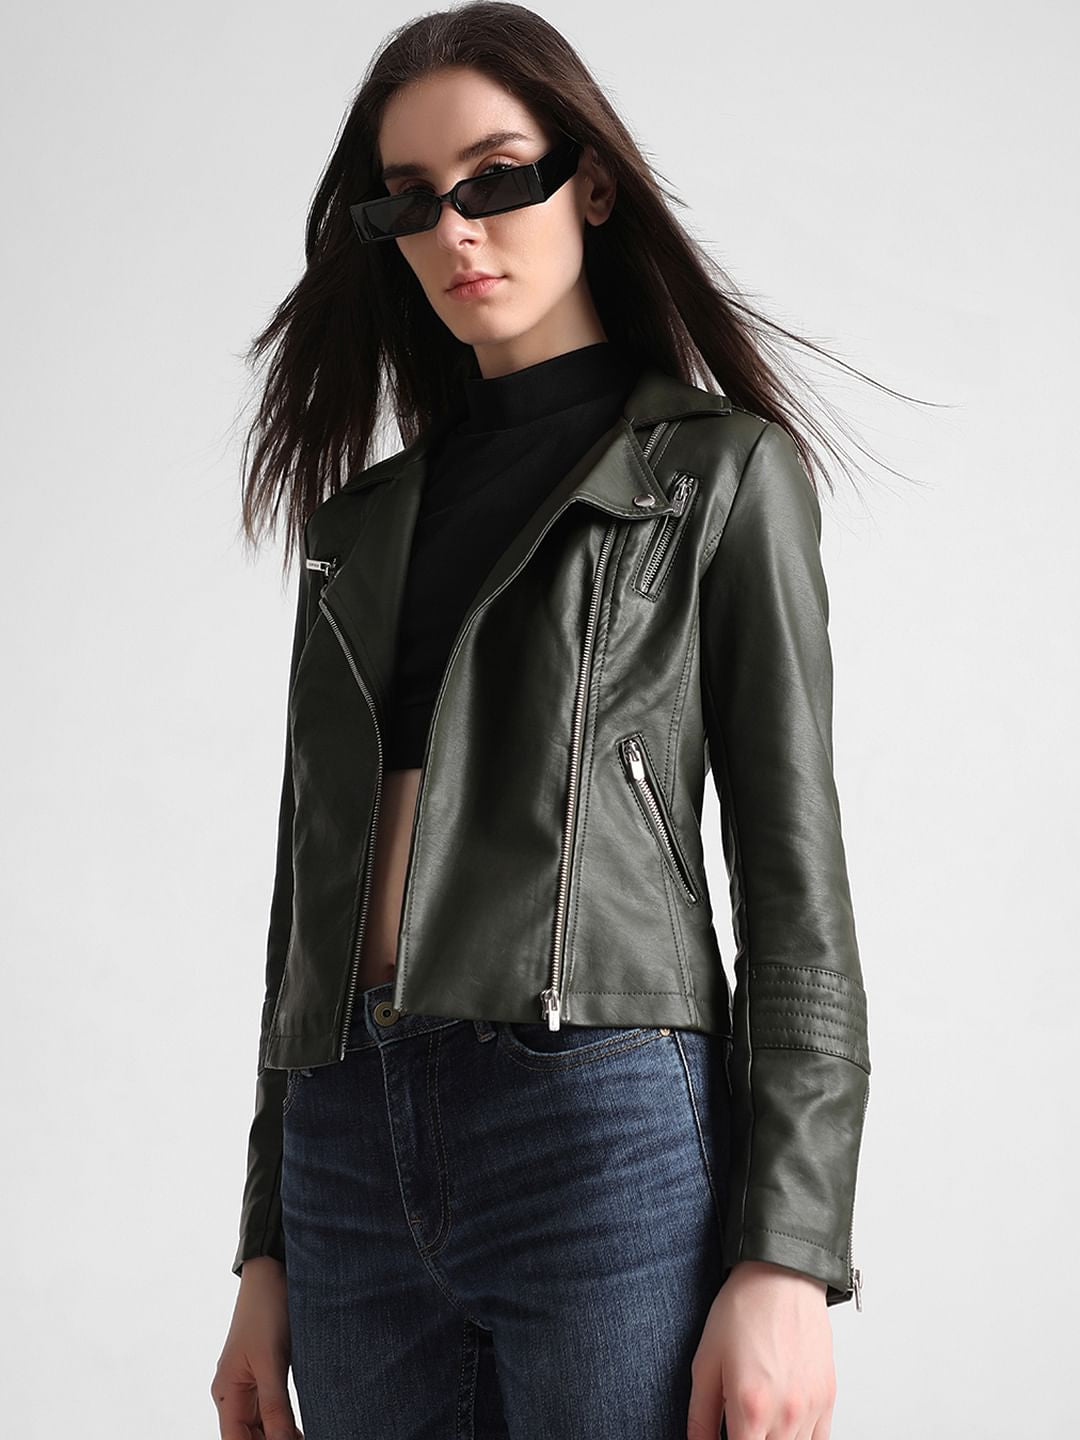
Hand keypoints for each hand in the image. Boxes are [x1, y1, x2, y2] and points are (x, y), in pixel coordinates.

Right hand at [211, 1256, 303, 1439]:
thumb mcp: (271, 1361)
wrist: (273, 1272)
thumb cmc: (266, 1310)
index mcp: (227, 1392)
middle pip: (248, 1436)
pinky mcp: (266, 1371)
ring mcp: (250, 1382)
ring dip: (280, 1434)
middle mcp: (234, 1391)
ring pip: (261, 1425)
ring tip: (305, 1436)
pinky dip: (284, 1421)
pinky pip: (271, 1407)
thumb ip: (275, 1407)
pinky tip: (301, 1427)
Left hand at [687, 1261, 834, 1439]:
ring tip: (759, 1421)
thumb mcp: (705, 1361)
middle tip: (739, 1424)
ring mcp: (811, 1408)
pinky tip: (784, 1424)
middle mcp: (785, 1414)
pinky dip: (800, 1439)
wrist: (782, 1275)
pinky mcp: (829, 1398)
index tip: (726, 1435)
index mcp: (750, 1407)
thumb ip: (700, 1416)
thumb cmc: (744, 1309)